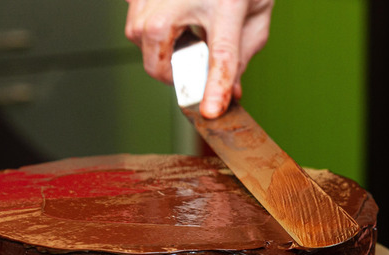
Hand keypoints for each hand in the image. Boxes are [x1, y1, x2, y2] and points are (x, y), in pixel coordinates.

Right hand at [125, 0, 273, 117]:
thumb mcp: (255, 19)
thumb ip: (240, 59)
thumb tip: (227, 93)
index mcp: (226, 5)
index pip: (219, 57)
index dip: (214, 87)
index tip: (209, 110)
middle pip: (157, 57)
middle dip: (173, 73)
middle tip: (192, 68)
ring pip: (138, 38)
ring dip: (158, 50)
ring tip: (183, 38)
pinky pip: (133, 18)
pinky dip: (148, 27)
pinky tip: (171, 21)